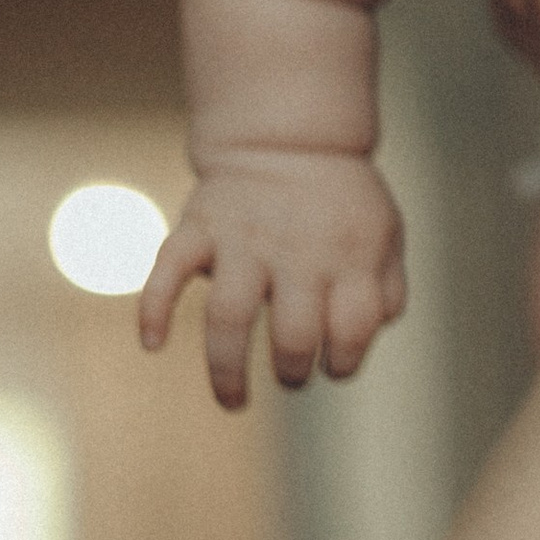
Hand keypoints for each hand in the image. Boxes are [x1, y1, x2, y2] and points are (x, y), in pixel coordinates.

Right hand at [139, 150, 405, 409]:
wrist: (288, 138)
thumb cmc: (341, 202)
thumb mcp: (386, 236)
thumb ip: (386, 290)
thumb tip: (366, 340)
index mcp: (349, 255)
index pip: (352, 330)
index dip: (344, 361)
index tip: (332, 366)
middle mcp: (297, 251)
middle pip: (293, 334)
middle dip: (291, 371)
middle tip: (290, 377)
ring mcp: (244, 239)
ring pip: (228, 317)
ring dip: (226, 369)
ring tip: (233, 401)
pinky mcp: (200, 227)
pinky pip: (167, 269)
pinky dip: (153, 307)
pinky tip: (153, 343)